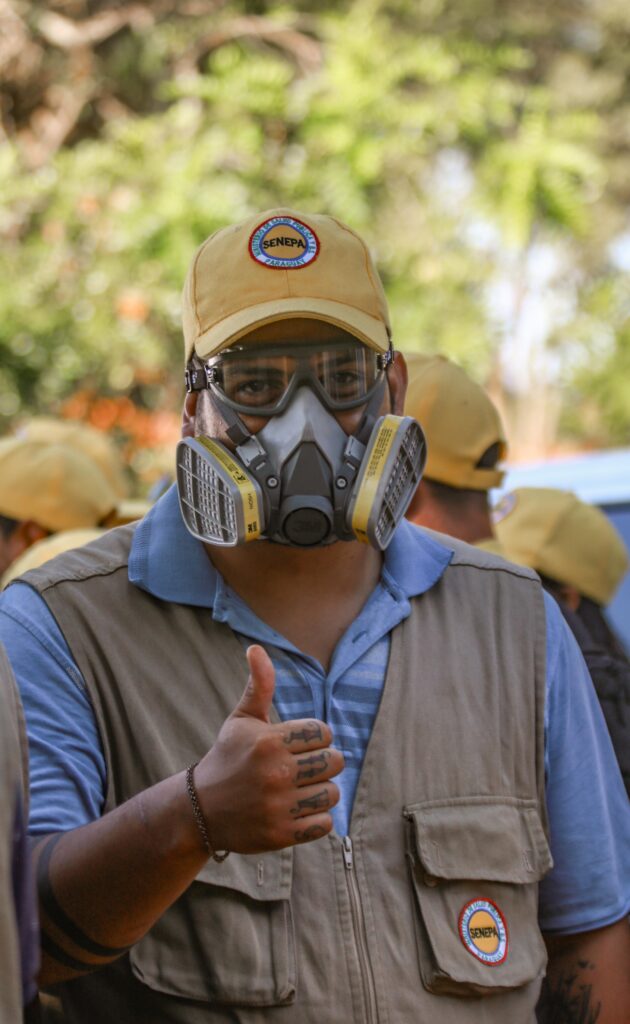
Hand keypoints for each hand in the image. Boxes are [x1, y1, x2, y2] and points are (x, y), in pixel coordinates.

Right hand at [194, 645, 343, 853]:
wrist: (200, 809)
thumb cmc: (227, 757)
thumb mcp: (241, 720)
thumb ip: (258, 685)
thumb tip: (256, 648)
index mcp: (269, 741)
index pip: (323, 732)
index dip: (315, 737)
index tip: (299, 744)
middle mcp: (276, 772)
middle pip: (334, 762)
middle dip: (323, 763)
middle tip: (303, 767)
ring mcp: (279, 806)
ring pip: (333, 793)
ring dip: (322, 791)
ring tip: (301, 789)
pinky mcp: (282, 835)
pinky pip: (325, 823)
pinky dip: (316, 817)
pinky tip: (298, 809)